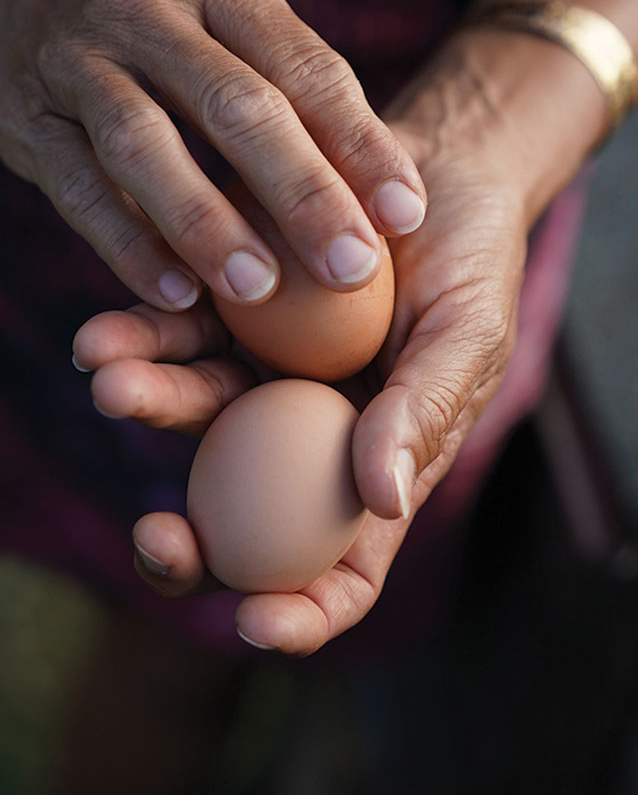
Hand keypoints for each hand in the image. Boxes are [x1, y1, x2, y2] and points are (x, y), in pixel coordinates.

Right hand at [0, 0, 425, 308]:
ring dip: (207, 225)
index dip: (361, 144)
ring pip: (147, 146)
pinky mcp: (29, 116)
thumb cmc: (156, 22)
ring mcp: (80, 59)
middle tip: (352, 268)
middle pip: (237, 107)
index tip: (406, 215)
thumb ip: (287, 87)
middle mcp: (150, 10)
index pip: (308, 68)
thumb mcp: (222, 18)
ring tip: (260, 289)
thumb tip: (378, 189)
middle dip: (302, 193)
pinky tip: (173, 296)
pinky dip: (128, 245)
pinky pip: (81, 189)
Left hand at [73, 42, 529, 654]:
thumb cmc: (471, 267)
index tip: (256, 624)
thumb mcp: (468, 339)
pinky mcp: (228, 317)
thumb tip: (378, 497)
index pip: (340, 572)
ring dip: (148, 407)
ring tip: (112, 377)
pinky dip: (142, 338)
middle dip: (190, 546)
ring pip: (192, 418)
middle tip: (158, 535)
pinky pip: (177, 339)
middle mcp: (305, 439)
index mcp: (373, 468)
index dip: (302, 614)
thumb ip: (424, 413)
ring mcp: (261, 378)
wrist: (426, 177)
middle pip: (239, 521)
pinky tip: (110, 331)